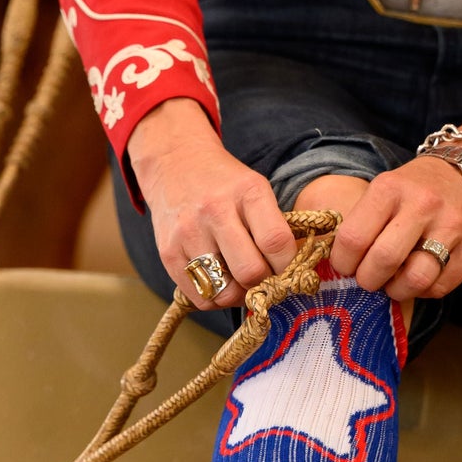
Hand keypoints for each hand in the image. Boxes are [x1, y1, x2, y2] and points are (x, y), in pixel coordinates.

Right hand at [128, 99, 296, 309]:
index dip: (288, 266)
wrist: (175, 162)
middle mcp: (215, 212)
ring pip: (224, 292)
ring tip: (242, 284)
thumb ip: (274, 227)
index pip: (276, 242)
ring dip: (240, 296)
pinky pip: (201, 298)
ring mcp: (188, 234)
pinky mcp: (168, 252)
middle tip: (266, 280)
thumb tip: (293, 276)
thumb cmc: (225, 183)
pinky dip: (217, 299)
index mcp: (247, 192)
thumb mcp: (256, 189)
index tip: (289, 270)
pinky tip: (221, 283)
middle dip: (264, 284)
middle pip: (250, 272)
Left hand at [328, 154, 461, 301]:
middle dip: (368, 280)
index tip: (346, 265)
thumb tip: (337, 268)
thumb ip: (362, 223)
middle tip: (368, 278)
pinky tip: (419, 274)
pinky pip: (439, 287)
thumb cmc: (413, 190)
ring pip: (415, 280)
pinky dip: (423, 290)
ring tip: (394, 281)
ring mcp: (454, 226)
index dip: (343, 262)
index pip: (353, 238)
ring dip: (397, 290)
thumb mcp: (383, 190)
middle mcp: (424, 204)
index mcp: (391, 188)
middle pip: (384, 261)